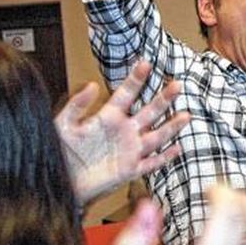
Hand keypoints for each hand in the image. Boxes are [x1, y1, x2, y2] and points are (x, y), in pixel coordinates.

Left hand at [55, 61, 188, 202]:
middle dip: (163, 99)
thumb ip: (77, 105)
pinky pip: (152, 163)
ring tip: (186, 115)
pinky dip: (165, 157)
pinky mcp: (130, 170)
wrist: (59, 181)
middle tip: (176, 85)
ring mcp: (129, 150)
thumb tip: (91, 85)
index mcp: (108, 117)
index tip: (145, 64)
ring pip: (156, 136)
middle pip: (149, 112)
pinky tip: (177, 149)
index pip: (126, 94)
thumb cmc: (60, 152)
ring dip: (171, 126)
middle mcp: (123, 131)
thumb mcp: (64, 124)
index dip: (136, 79)